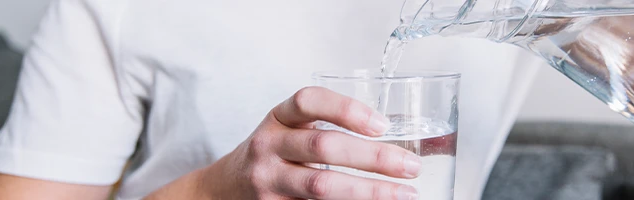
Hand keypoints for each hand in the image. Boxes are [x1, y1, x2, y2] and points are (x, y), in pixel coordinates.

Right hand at [198, 87, 421, 199]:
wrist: (223, 189)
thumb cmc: (272, 155)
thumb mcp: (288, 130)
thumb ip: (327, 128)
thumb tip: (397, 138)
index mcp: (278, 118)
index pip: (308, 101)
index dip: (346, 109)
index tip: (382, 124)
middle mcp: (268, 147)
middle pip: (323, 146)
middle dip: (374, 157)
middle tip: (410, 166)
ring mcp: (268, 181)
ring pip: (321, 185)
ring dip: (369, 191)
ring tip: (404, 194)